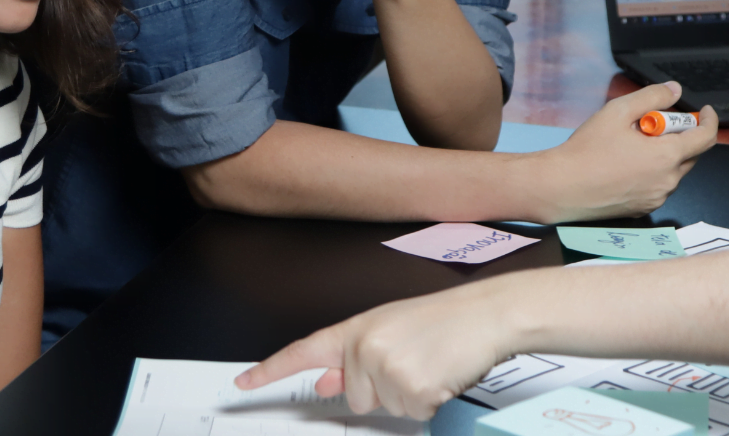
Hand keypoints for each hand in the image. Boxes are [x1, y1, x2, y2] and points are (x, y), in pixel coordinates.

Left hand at [235, 280, 512, 419]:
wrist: (486, 313)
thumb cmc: (444, 320)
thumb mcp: (391, 330)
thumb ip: (355, 357)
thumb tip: (328, 382)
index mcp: (357, 328)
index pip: (303, 351)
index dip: (270, 370)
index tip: (242, 384)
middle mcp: (364, 346)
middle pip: (354, 398)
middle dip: (383, 390)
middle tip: (413, 362)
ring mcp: (385, 366)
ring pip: (384, 408)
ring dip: (409, 395)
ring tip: (430, 364)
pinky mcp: (410, 388)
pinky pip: (410, 414)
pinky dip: (428, 402)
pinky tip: (440, 374)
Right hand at [526, 82, 718, 222]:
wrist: (562, 188)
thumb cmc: (587, 151)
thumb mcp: (618, 111)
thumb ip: (652, 97)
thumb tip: (674, 91)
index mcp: (667, 156)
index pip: (706, 137)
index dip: (709, 120)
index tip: (704, 111)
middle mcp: (668, 181)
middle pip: (691, 154)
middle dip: (681, 135)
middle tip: (654, 124)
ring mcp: (657, 198)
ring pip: (674, 170)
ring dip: (666, 155)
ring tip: (633, 145)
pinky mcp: (644, 208)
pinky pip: (659, 186)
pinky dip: (654, 172)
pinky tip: (627, 164)